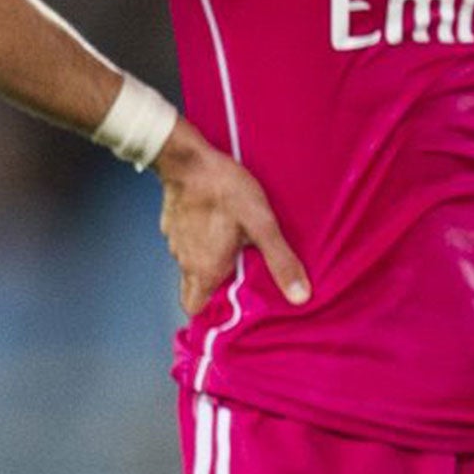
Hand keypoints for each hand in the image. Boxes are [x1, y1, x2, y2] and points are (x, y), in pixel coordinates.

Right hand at [154, 122, 309, 314]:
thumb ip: (280, 261)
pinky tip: (218, 226)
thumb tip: (300, 296)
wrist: (188, 159)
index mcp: (204, 270)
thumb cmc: (225, 190)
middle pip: (194, 290)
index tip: (232, 309)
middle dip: (214, 290)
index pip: (196, 309)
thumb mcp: (262, 225)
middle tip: (238, 279)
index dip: (212, 314)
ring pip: (190, 265)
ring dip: (209, 263)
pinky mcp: (173, 224)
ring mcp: (175, 243)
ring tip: (234, 250)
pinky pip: (186, 243)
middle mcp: (184, 262)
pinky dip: (200, 242)